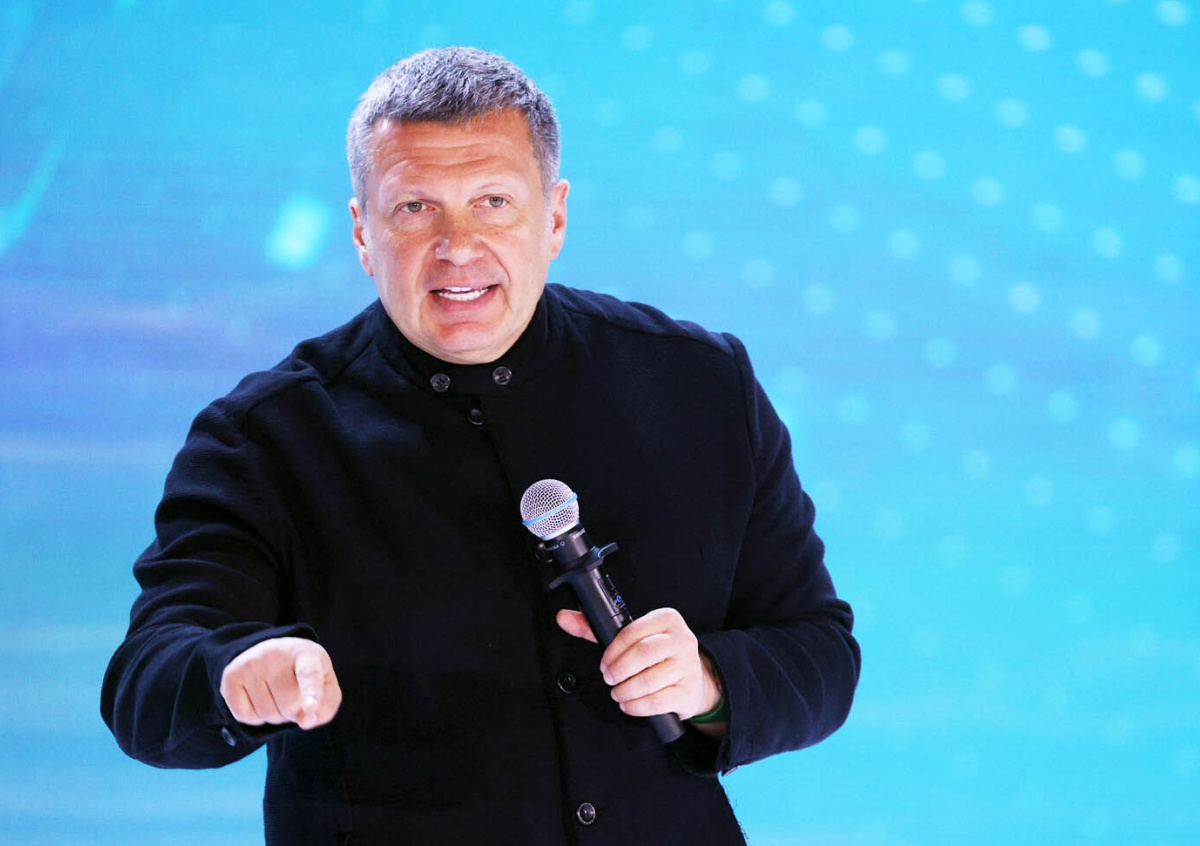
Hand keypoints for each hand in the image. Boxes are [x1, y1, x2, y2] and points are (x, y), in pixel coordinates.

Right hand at [219, 637, 341, 730]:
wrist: (273, 653)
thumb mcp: (325, 685)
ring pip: (267, 714)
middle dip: (294, 711)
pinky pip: (245, 717)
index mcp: (307, 653)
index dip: (311, 693)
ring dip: (276, 716)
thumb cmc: (304, 675)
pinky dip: (256, 718)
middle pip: (289, 706)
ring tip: (277, 694)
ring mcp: (251, 663)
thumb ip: (324, 708)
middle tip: (293, 692)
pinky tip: (260, 698)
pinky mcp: (231, 676)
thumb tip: (306, 722)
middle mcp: (276, 653)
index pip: (309, 675)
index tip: (311, 708)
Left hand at [556, 607, 721, 721]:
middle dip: (618, 670)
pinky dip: (636, 706)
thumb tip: (563, 617)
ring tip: (617, 692)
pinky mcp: (688, 692)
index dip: (612, 651)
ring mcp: (688, 666)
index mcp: (666, 619)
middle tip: (609, 678)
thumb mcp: (631, 637)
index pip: (633, 631)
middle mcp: (682, 640)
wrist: (692, 678)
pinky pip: (657, 701)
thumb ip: (595, 628)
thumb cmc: (657, 655)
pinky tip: (628, 704)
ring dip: (625, 690)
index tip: (604, 663)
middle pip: (643, 654)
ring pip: (649, 680)